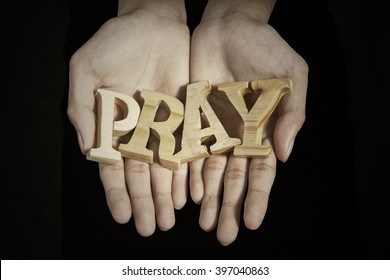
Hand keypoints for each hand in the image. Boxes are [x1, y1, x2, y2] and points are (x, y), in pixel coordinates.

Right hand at [67, 1, 189, 236]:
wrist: (152, 22)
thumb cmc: (115, 42)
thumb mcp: (86, 71)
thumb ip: (84, 109)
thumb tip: (90, 149)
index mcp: (111, 125)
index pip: (112, 167)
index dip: (117, 193)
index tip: (124, 215)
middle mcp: (136, 131)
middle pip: (140, 175)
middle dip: (145, 202)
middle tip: (151, 228)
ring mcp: (162, 127)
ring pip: (164, 169)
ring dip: (166, 195)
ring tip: (169, 220)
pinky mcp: (184, 117)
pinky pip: (186, 150)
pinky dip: (187, 172)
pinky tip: (189, 193)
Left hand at [189, 1, 307, 244]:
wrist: (230, 26)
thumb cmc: (266, 48)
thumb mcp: (292, 77)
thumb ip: (292, 115)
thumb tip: (285, 155)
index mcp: (263, 130)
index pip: (260, 172)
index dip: (257, 197)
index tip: (252, 222)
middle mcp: (237, 136)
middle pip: (232, 179)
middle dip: (228, 207)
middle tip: (222, 234)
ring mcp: (213, 129)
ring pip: (208, 172)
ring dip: (206, 198)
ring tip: (203, 222)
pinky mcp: (192, 118)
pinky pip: (187, 151)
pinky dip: (186, 173)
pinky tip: (185, 194)